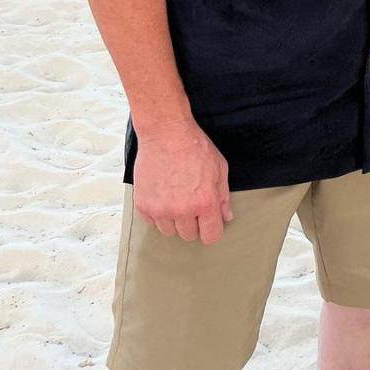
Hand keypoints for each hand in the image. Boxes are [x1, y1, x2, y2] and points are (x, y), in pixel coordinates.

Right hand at [132, 119, 232, 244]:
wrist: (166, 133)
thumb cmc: (194, 147)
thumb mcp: (219, 167)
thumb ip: (223, 196)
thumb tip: (226, 216)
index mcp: (204, 202)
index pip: (211, 236)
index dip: (211, 229)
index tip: (208, 223)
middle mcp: (182, 210)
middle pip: (189, 235)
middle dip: (192, 223)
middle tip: (190, 203)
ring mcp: (160, 209)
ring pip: (169, 231)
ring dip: (174, 219)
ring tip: (175, 197)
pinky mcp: (143, 205)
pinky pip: (152, 222)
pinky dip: (157, 213)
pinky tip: (162, 194)